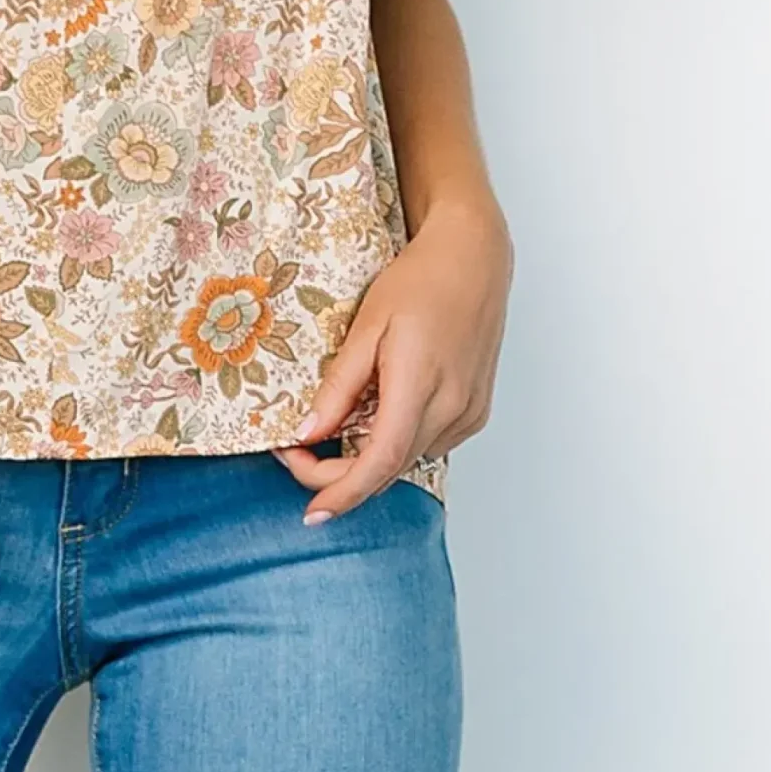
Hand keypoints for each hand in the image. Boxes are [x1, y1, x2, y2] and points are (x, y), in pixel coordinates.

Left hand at [274, 204, 512, 521]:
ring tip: (330, 429)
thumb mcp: (367, 327)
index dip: (343, 492)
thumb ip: (339, 386)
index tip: (312, 512)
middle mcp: (452, 408)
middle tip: (295, 455)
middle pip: (390, 467)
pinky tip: (374, 416)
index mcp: (421, 385)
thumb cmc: (419, 281)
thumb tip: (307, 434)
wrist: (474, 259)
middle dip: (340, 473)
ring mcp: (469, 413)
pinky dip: (395, 442)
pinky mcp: (475, 412)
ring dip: (367, 458)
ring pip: (408, 458)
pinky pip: (428, 443)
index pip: (379, 461)